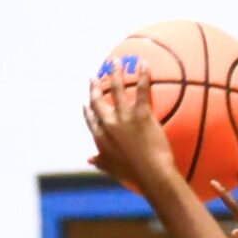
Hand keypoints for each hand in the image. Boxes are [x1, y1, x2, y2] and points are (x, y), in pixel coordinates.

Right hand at [84, 64, 176, 187]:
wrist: (151, 175)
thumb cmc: (133, 176)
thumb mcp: (112, 169)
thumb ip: (101, 162)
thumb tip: (89, 159)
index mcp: (101, 138)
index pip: (91, 120)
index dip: (88, 110)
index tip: (86, 103)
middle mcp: (108, 124)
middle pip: (98, 101)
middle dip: (95, 87)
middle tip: (94, 77)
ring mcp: (123, 117)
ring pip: (116, 89)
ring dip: (115, 73)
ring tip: (116, 62)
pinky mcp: (140, 114)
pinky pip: (142, 90)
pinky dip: (143, 75)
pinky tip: (144, 64)